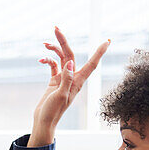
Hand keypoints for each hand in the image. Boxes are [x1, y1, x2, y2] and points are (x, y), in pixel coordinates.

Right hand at [28, 27, 109, 146]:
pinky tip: (40, 60)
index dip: (100, 52)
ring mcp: (63, 78)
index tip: (108, 40)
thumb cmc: (53, 111)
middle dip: (63, 41)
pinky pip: (53, 65)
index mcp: (77, 81)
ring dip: (54, 49)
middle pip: (70, 54)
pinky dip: (47, 60)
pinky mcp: (55, 80)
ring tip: (44, 43)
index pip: (92, 63)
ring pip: (61, 58)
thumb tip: (70, 62)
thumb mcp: (61, 96)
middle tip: (55, 28)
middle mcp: (72, 77)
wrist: (44, 121)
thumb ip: (66, 79)